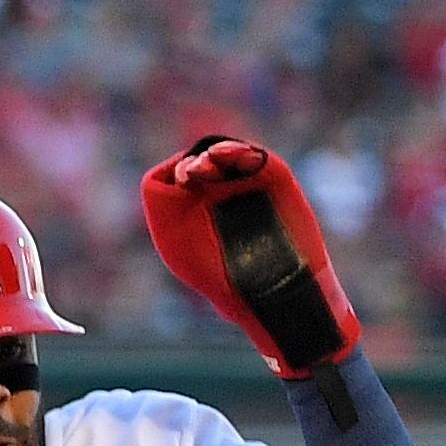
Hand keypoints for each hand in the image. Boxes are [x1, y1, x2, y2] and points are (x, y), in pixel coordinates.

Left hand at [139, 135, 359, 377]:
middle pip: (201, 161)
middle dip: (195, 163)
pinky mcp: (273, 180)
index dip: (178, 171)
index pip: (179, 176)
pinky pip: (253, 156)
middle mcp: (219, 193)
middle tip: (192, 175)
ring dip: (214, 152)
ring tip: (209, 161)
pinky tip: (227, 154)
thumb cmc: (227, 283)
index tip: (184, 181)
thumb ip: (169, 213)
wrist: (276, 293)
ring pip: (225, 153)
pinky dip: (239, 151)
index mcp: (194, 208)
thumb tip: (175, 179)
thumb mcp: (183, 252)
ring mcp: (246, 185)